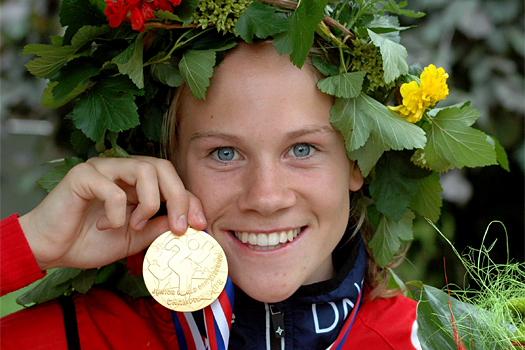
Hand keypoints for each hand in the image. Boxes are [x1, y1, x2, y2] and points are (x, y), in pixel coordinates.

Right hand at [18, 156, 206, 270]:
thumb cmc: (90, 241)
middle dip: (178, 198)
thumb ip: (159, 227)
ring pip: (144, 170)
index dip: (189, 200)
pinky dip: (117, 213)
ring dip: (148, 204)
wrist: (52, 249)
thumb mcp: (136, 238)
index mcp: (137, 183)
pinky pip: (113, 188)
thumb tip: (189, 224)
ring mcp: (102, 169)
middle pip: (163, 168)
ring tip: (134, 227)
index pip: (172, 181)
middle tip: (178, 227)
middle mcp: (122, 170)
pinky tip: (107, 226)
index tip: (200, 225)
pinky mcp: (82, 176)